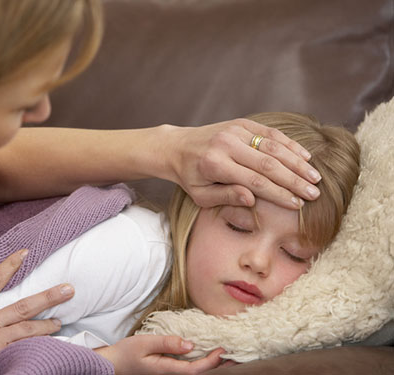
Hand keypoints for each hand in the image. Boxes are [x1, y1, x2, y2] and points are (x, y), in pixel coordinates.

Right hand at [0, 249, 73, 374]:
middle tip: (69, 289)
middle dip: (47, 297)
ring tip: (61, 321)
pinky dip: (37, 347)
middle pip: (23, 306)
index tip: (25, 253)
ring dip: (47, 324)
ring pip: (28, 328)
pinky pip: (23, 349)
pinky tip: (50, 346)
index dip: (9, 266)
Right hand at [95, 335, 224, 373]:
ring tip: (225, 354)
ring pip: (194, 371)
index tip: (223, 349)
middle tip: (235, 354)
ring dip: (210, 363)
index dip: (212, 361)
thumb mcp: (145, 343)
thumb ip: (167, 343)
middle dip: (217, 364)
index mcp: (166, 370)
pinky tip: (205, 354)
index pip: (196, 369)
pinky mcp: (166, 370)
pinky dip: (199, 361)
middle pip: (199, 373)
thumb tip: (190, 344)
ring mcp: (168, 374)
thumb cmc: (126, 353)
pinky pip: (187, 367)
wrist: (112, 364)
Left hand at [155, 119, 321, 208]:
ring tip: (315, 178)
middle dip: (294, 180)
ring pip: (273, 146)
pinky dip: (289, 144)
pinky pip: (270, 133)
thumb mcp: (201, 195)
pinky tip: (305, 157)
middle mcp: (226, 145)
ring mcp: (234, 131)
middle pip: (267, 164)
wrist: (177, 146)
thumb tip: (252, 199)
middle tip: (314, 194)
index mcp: (214, 165)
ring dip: (297, 162)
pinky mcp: (241, 123)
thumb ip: (226, 197)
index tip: (298, 205)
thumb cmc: (191, 177)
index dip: (278, 194)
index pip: (254, 182)